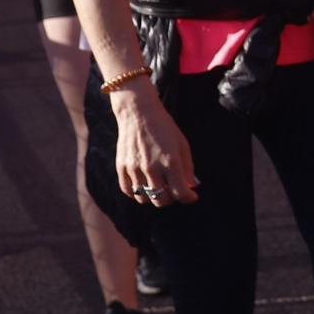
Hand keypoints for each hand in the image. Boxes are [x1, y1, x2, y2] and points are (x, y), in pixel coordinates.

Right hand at [111, 82, 197, 206]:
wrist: (138, 112)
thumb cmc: (164, 127)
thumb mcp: (182, 144)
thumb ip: (188, 167)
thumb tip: (191, 187)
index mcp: (170, 161)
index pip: (180, 192)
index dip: (188, 198)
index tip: (192, 197)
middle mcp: (151, 168)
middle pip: (161, 200)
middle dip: (171, 199)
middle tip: (174, 191)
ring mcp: (134, 169)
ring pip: (144, 199)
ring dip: (154, 197)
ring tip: (159, 188)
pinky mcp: (122, 168)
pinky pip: (128, 191)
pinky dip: (137, 193)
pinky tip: (144, 186)